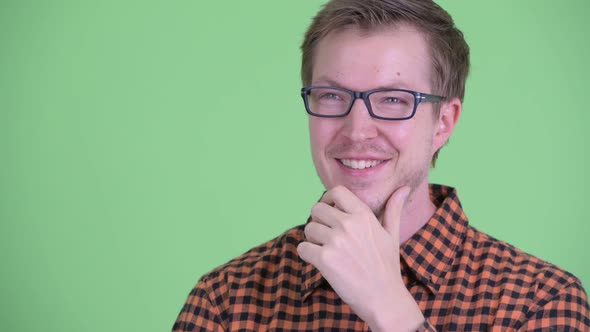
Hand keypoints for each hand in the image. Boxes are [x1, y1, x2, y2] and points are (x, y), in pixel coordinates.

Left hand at [297, 185, 424, 330]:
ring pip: (308, 228)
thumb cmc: (387, 267)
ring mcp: (335, 241)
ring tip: (325, 250)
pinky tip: (318, 262)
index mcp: (364, 216)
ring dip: (312, 239)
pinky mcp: (324, 259)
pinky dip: (306, 254)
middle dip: (318, 221)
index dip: (328, 199)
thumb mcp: (392, 235)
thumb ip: (393, 209)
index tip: (329, 211)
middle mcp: (348, 225)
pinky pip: (302, 248)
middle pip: (317, 209)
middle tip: (325, 235)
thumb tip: (403, 188)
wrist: (384, 298)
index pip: (337, 192)